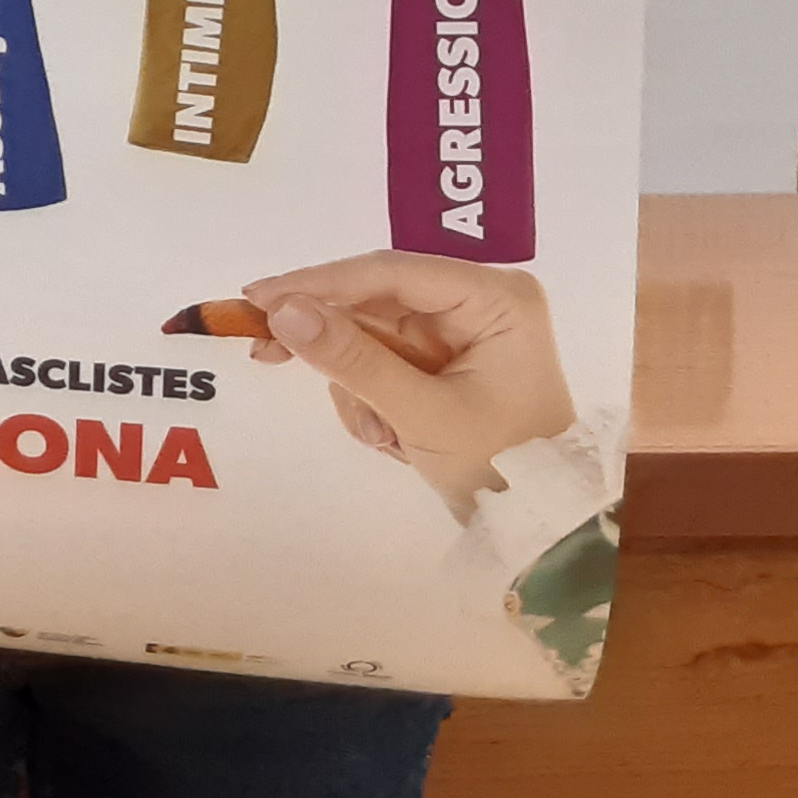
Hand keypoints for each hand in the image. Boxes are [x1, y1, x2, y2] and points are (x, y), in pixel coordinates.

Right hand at [240, 249, 577, 521]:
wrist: (540, 525)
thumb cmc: (501, 465)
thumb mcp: (423, 415)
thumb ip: (352, 360)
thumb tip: (281, 311)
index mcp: (495, 298)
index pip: (391, 271)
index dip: (320, 282)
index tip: (257, 298)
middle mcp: (477, 302)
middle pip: (374, 300)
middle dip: (333, 342)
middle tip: (266, 353)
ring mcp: (459, 333)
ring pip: (368, 334)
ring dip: (356, 385)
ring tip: (377, 435)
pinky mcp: (442, 362)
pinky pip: (379, 362)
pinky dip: (369, 398)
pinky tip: (387, 435)